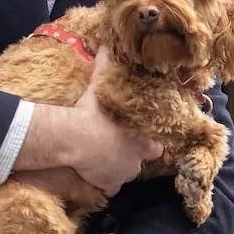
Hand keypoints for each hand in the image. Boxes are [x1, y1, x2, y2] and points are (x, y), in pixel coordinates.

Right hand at [15, 67, 157, 194]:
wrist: (76, 138)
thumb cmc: (93, 112)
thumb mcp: (101, 85)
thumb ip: (107, 66)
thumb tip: (107, 45)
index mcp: (145, 140)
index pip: (157, 146)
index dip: (148, 141)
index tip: (137, 136)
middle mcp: (139, 160)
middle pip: (142, 161)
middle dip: (133, 156)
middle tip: (118, 147)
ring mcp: (124, 175)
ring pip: (125, 174)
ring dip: (117, 168)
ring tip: (103, 158)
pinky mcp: (109, 185)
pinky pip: (110, 188)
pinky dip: (104, 183)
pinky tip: (94, 174)